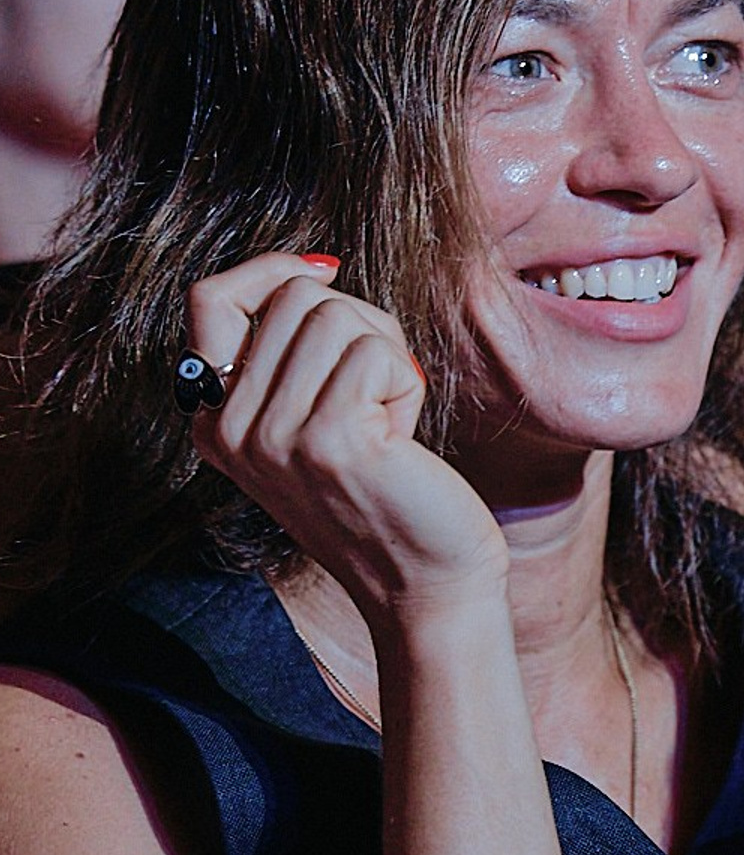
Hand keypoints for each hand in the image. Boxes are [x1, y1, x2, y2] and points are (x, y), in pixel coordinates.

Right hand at [185, 255, 506, 616]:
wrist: (423, 584)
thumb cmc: (387, 492)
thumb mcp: (315, 419)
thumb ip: (292, 356)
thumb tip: (312, 272)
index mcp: (213, 419)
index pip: (208, 299)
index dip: (271, 269)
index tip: (324, 272)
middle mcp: (229, 428)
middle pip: (294, 298)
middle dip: (359, 324)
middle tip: (380, 390)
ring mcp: (272, 436)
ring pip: (337, 315)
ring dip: (386, 355)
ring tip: (387, 418)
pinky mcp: (329, 440)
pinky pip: (376, 352)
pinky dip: (407, 382)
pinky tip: (402, 439)